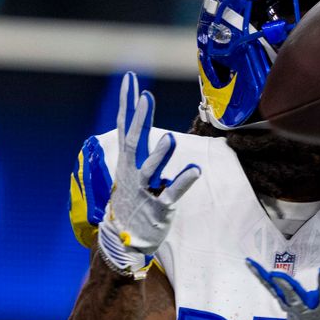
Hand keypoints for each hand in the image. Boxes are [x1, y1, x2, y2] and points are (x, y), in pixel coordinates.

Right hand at [97, 73, 200, 278]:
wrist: (124, 240)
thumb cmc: (134, 202)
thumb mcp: (132, 173)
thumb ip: (142, 151)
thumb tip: (153, 129)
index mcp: (128, 162)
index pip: (126, 127)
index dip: (126, 104)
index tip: (130, 79)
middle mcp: (133, 173)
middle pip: (134, 142)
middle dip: (138, 119)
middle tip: (144, 96)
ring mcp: (144, 191)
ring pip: (149, 170)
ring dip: (159, 154)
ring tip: (169, 136)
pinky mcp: (159, 209)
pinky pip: (171, 194)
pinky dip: (182, 182)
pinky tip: (195, 170)